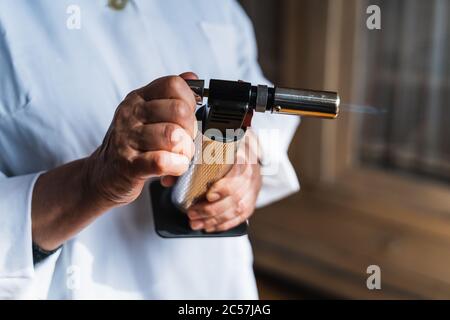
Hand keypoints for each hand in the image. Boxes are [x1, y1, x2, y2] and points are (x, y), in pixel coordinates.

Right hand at [32, 72, 198, 250]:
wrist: (103, 175)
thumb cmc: (133, 145)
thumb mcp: (147, 115)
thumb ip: (169, 97)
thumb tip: (191, 76)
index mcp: (139, 98)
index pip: (173, 84)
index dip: (189, 102)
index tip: (187, 118)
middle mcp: (131, 114)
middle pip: (179, 111)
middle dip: (191, 129)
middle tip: (186, 141)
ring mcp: (128, 139)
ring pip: (173, 136)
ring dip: (186, 151)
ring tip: (180, 156)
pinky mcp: (129, 165)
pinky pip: (162, 161)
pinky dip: (177, 166)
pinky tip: (174, 167)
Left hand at [187, 131, 261, 232]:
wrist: (246, 151)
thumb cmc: (224, 150)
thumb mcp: (209, 149)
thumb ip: (189, 163)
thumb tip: (167, 181)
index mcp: (243, 156)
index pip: (239, 173)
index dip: (225, 187)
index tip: (208, 195)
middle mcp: (252, 174)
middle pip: (236, 196)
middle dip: (212, 209)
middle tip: (191, 214)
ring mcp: (254, 188)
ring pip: (238, 209)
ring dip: (215, 219)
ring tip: (196, 223)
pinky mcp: (252, 200)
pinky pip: (241, 217)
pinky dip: (225, 224)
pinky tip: (209, 227)